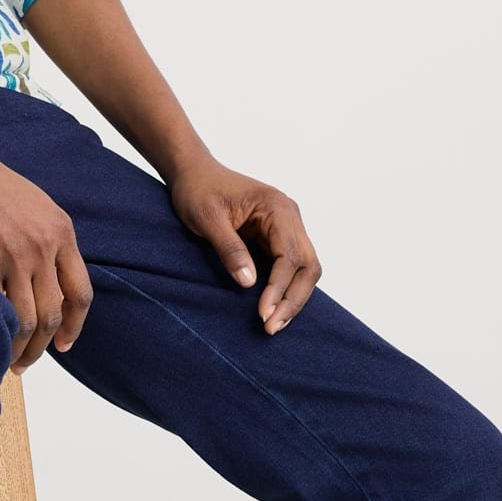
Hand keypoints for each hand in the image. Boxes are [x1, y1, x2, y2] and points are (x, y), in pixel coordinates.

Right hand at [0, 124, 92, 373]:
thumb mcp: (34, 205)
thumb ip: (49, 242)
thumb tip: (51, 284)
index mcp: (62, 231)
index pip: (80, 293)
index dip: (75, 327)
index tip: (65, 345)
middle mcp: (44, 245)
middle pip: (51, 315)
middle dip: (41, 348)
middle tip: (26, 362)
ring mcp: (15, 254)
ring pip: (24, 321)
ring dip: (17, 348)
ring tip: (5, 360)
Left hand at [166, 157, 321, 333]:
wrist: (193, 173)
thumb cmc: (198, 190)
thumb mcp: (207, 219)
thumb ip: (229, 249)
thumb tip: (249, 283)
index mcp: (277, 207)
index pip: (290, 255)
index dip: (279, 288)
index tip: (263, 313)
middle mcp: (290, 216)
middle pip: (308, 265)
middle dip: (293, 299)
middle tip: (272, 327)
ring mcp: (287, 227)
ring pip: (304, 269)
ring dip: (293, 298)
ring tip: (274, 324)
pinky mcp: (277, 238)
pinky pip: (291, 267)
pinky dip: (285, 289)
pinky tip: (273, 309)